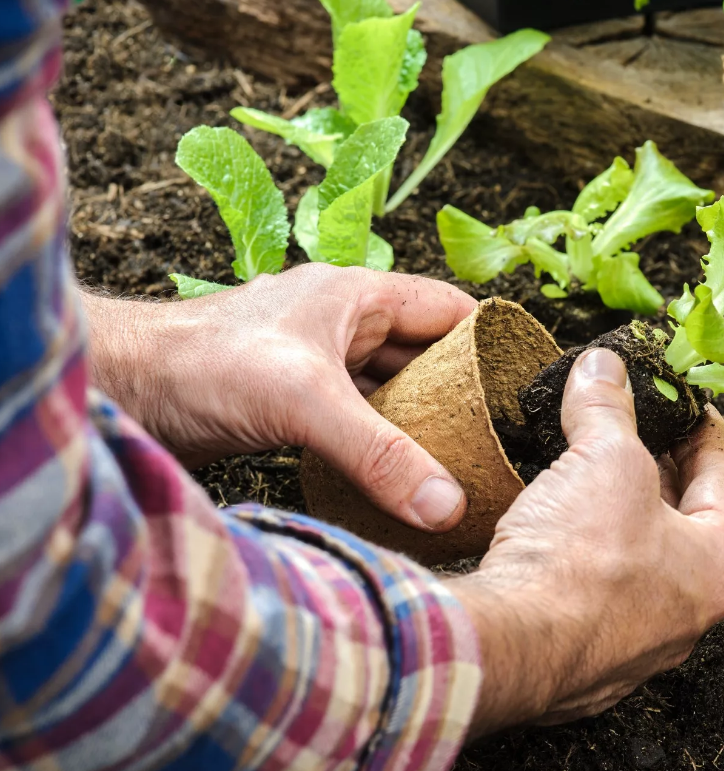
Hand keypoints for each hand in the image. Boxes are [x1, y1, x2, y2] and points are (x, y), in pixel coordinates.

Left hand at [83, 263, 477, 530]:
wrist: (121, 389)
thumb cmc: (201, 364)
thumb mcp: (305, 403)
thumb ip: (381, 455)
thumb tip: (449, 504)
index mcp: (358, 297)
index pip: (450, 311)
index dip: (491, 342)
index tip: (524, 389)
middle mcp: (342, 324)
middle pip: (425, 355)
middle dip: (460, 393)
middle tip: (498, 441)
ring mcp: (315, 364)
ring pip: (389, 390)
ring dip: (418, 423)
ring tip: (460, 464)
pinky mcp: (290, 402)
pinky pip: (356, 420)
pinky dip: (380, 444)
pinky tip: (397, 477)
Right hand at [446, 348, 723, 735]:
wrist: (511, 646)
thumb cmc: (580, 562)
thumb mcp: (603, 458)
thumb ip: (608, 407)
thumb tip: (603, 367)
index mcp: (716, 566)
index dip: (706, 435)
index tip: (690, 410)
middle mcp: (686, 614)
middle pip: (683, 526)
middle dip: (657, 474)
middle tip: (637, 435)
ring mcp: (635, 645)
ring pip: (637, 565)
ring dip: (617, 518)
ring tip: (589, 475)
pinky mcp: (583, 659)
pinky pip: (593, 596)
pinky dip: (581, 558)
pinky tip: (553, 532)